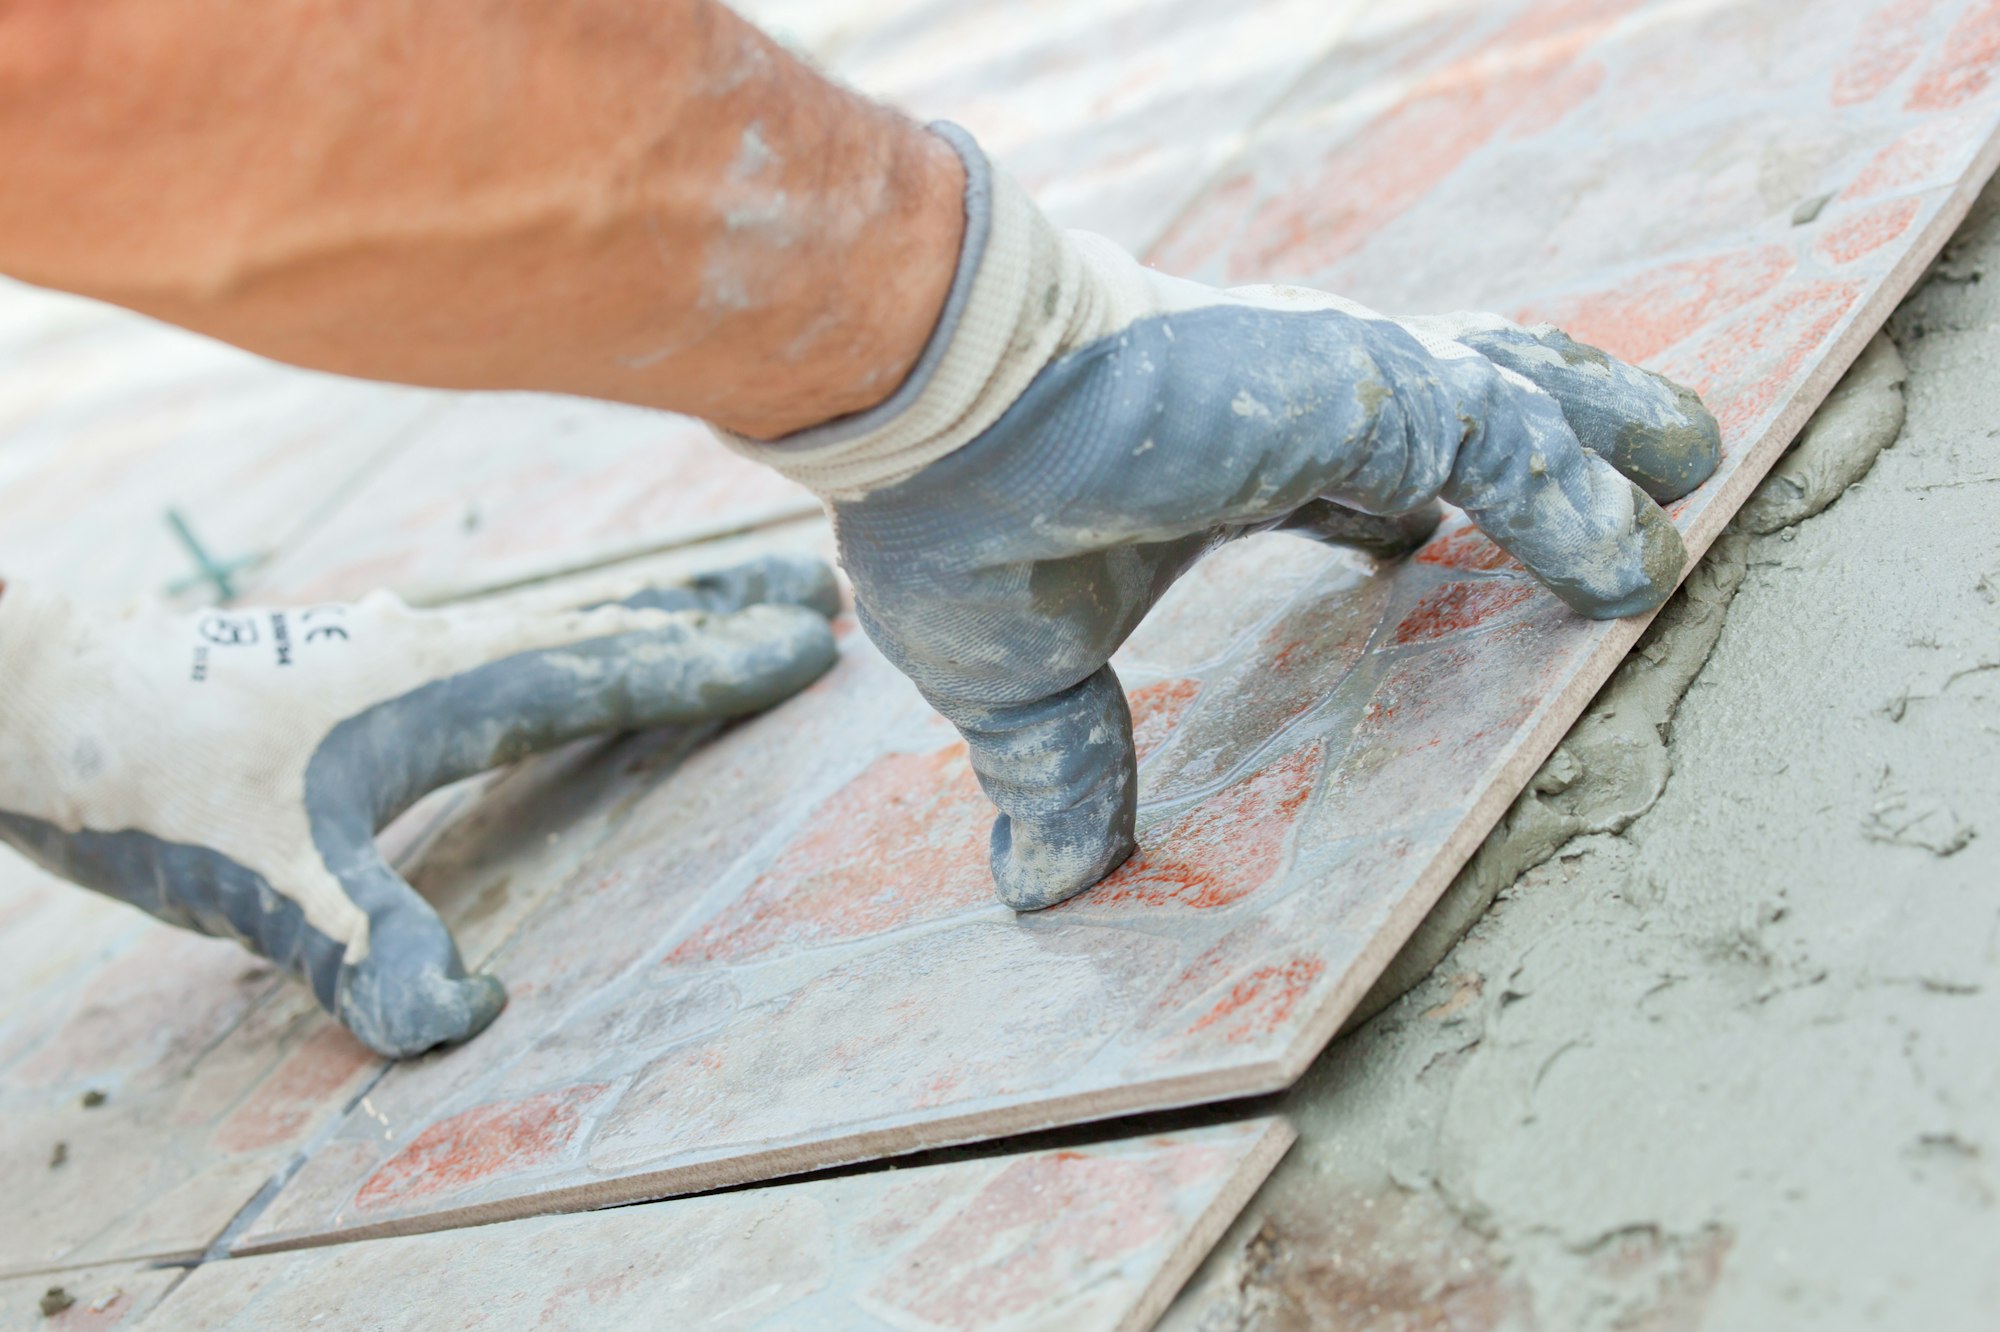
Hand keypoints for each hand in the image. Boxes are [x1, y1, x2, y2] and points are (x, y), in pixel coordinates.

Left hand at [0, 555, 839, 1056]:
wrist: (36, 696)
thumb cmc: (148, 777)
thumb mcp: (258, 878)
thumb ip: (365, 944)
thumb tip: (468, 1016)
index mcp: (441, 686)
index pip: (611, 668)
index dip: (715, 666)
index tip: (811, 643)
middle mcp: (437, 646)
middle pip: (610, 619)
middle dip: (716, 611)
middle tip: (814, 591)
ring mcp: (401, 642)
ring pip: (562, 615)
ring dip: (655, 610)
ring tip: (722, 600)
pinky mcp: (365, 658)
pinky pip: (514, 631)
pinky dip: (582, 627)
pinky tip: (565, 647)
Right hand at [718, 124, 1719, 910]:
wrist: (938, 405)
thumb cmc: (958, 511)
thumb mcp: (1024, 668)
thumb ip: (1061, 764)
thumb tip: (1038, 888)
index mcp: (1221, 448)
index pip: (1347, 468)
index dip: (1401, 501)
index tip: (1424, 539)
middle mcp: (1297, 401)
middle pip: (1462, 409)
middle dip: (1546, 442)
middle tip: (1618, 489)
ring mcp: (1343, 384)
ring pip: (1518, 405)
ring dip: (1603, 449)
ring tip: (1681, 479)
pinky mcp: (1371, 388)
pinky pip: (1514, 446)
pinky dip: (1578, 502)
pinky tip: (1635, 561)